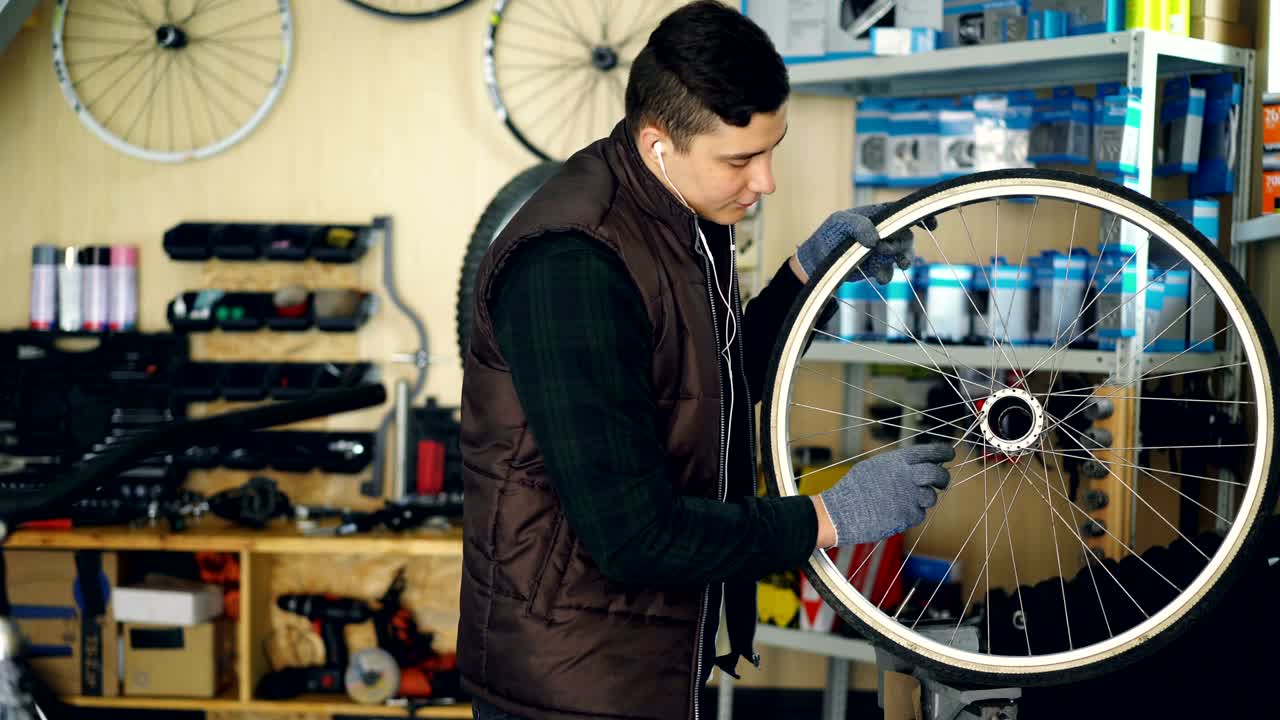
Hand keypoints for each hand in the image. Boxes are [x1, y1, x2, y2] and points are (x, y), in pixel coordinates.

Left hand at [795, 205, 934, 283]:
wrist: (817, 261)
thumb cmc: (828, 235)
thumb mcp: (840, 223)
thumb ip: (858, 225)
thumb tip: (876, 239)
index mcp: (877, 215)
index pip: (902, 212)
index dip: (920, 216)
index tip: (932, 225)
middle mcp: (884, 232)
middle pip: (906, 236)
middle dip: (900, 244)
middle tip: (884, 250)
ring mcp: (882, 250)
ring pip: (903, 254)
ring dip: (903, 259)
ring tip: (899, 265)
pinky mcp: (877, 267)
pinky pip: (890, 270)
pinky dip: (887, 273)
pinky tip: (879, 277)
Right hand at [815, 443, 953, 546]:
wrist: (841, 513)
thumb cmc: (853, 490)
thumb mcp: (873, 467)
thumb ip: (896, 466)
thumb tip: (915, 466)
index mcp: (897, 461)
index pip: (930, 452)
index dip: (943, 452)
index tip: (949, 454)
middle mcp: (906, 477)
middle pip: (937, 474)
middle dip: (943, 478)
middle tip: (942, 481)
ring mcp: (908, 497)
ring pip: (930, 497)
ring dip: (924, 498)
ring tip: (909, 499)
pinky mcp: (907, 516)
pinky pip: (918, 514)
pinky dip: (911, 513)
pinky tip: (895, 511)